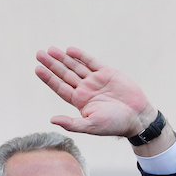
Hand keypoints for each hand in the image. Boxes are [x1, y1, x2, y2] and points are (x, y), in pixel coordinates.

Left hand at [35, 47, 160, 138]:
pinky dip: (81, 56)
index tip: (37, 68)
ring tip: (51, 49)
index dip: (48, 78)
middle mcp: (85, 89)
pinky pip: (91, 62)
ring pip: (76, 66)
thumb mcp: (91, 126)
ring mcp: (96, 80)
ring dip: (63, 58)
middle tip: (39, 53)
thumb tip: (52, 120)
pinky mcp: (107, 73)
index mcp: (80, 101)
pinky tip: (70, 50)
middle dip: (52, 64)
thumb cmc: (114, 125)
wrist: (138, 117)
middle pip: (64, 74)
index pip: (60, 87)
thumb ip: (72, 123)